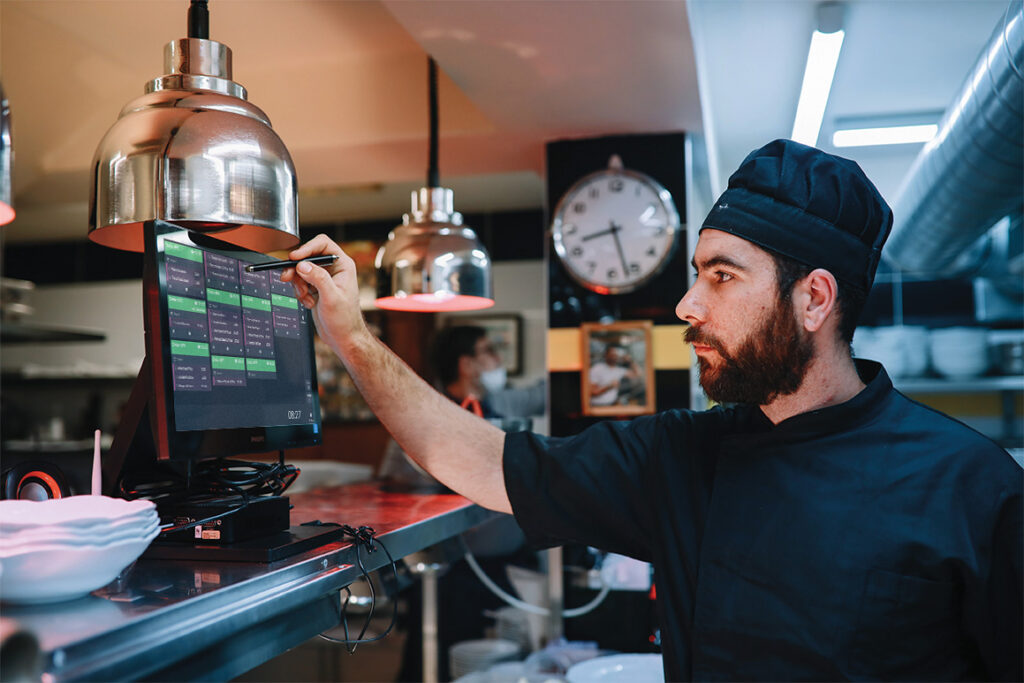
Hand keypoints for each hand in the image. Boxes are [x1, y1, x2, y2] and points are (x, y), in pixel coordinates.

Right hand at [280, 234, 367, 354]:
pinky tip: (308, 303)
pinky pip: (300, 282)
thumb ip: (318, 279)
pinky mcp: (316, 288)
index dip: (307, 248)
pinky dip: (300, 292)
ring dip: (298, 283)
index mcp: (343, 265)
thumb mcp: (331, 298)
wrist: (343, 337)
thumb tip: (303, 265)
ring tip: (305, 297)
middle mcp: (334, 268)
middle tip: (287, 277)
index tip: (294, 258)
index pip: (322, 244)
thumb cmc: (345, 320)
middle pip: (307, 256)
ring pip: (301, 269)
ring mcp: (324, 278)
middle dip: (297, 269)